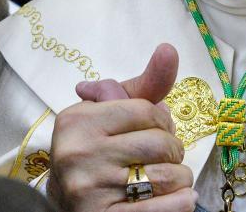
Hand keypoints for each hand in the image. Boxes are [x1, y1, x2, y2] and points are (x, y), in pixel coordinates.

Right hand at [48, 44, 196, 211]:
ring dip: (179, 179)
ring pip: (167, 176)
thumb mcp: (107, 114)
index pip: (147, 110)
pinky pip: (166, 208)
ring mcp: (91, 190)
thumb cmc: (94, 152)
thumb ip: (142, 87)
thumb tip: (168, 50)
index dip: (163, 121)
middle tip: (163, 157)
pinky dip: (182, 203)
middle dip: (172, 151)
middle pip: (160, 143)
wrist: (63, 205)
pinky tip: (179, 199)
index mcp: (78, 121)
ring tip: (167, 180)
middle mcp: (79, 153)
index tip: (157, 131)